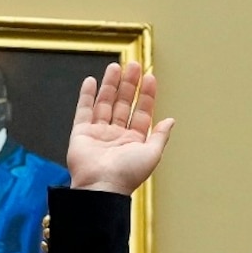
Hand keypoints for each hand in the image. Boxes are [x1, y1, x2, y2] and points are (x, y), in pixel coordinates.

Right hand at [64, 62, 172, 194]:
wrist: (101, 186)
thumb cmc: (127, 174)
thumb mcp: (152, 154)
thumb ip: (160, 136)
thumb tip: (171, 120)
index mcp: (134, 141)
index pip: (142, 112)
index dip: (146, 95)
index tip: (149, 78)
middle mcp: (116, 135)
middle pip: (123, 104)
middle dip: (128, 85)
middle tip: (133, 65)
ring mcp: (98, 133)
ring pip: (105, 103)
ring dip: (110, 85)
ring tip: (115, 66)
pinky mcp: (80, 133)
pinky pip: (83, 111)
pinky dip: (86, 96)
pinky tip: (91, 81)